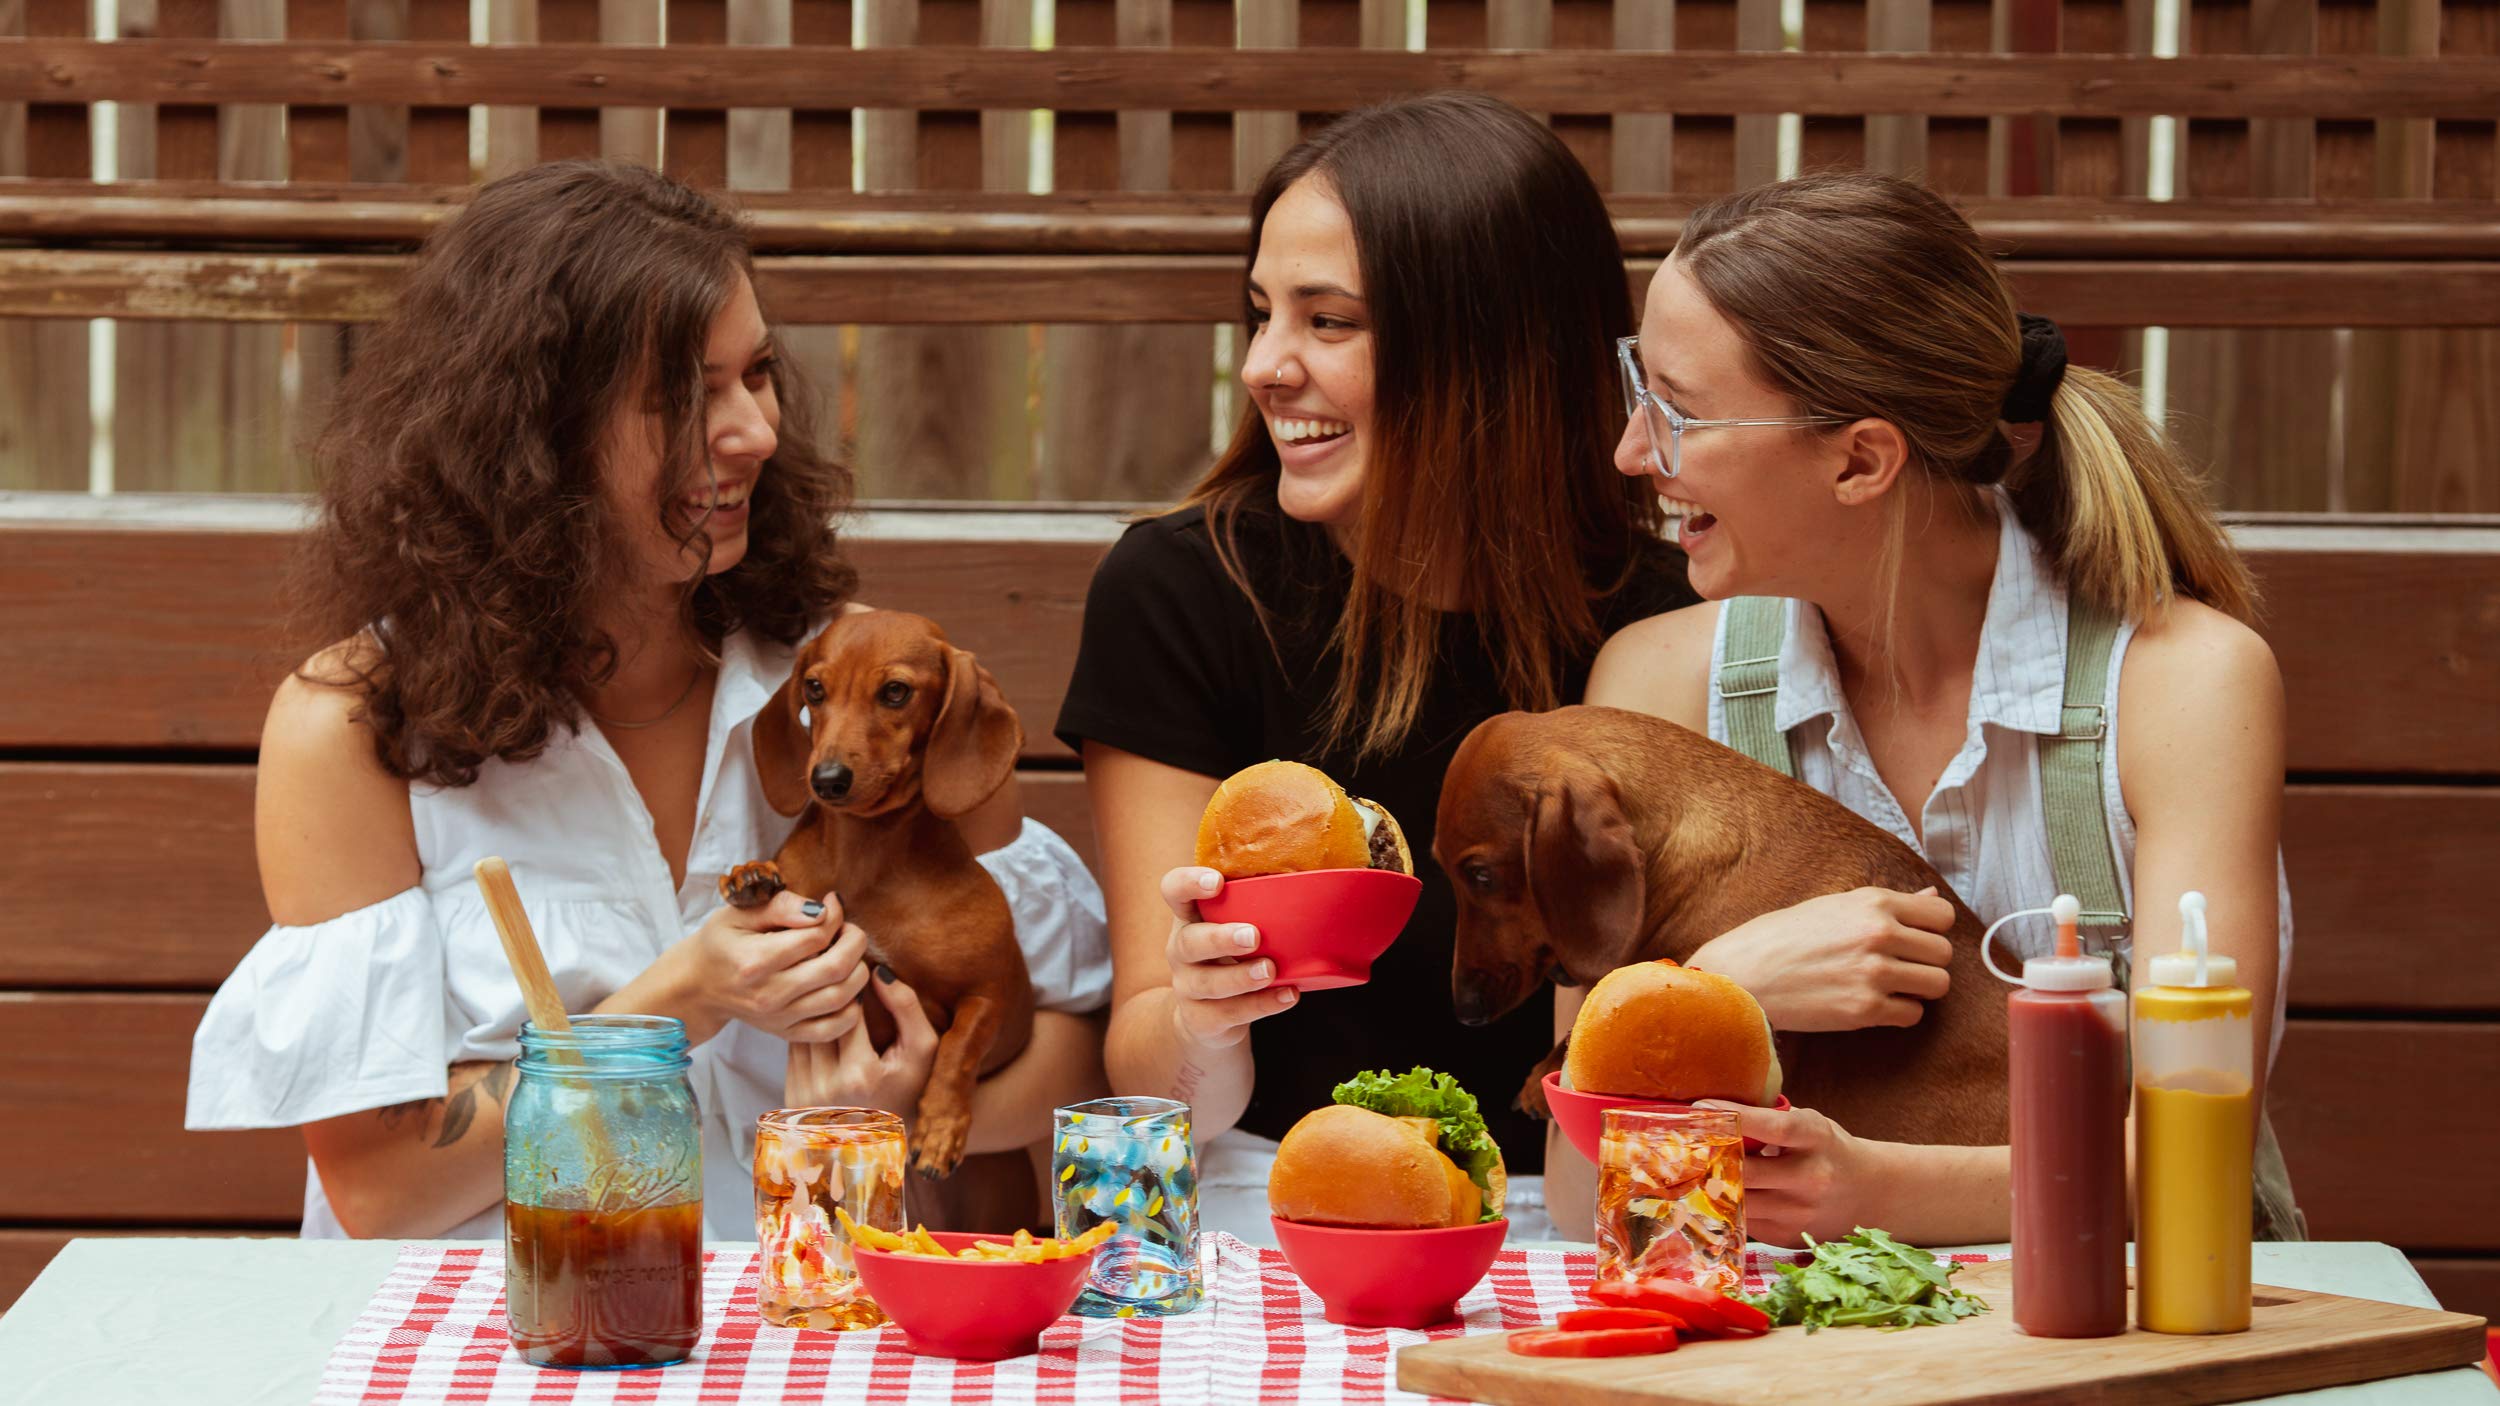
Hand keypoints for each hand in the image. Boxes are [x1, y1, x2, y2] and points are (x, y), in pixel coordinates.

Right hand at [669, 889, 874, 1041]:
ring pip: (842, 998)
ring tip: (848, 954)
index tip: (832, 904)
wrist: (699, 986)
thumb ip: (781, 906)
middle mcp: (769, 994)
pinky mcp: (787, 1033)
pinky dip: (852, 1008)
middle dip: (854, 942)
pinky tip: (847, 987)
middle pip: (835, 969)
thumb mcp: (740, 913)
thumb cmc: (721, 943)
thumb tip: (822, 909)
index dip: (834, 916)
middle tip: (849, 929)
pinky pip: (834, 1028)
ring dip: (858, 971)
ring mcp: (780, 1018)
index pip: (815, 937)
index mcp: (755, 960)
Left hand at [784, 968, 941, 1116]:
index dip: (852, 986)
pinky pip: (793, 1052)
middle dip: (829, 996)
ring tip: (826, 993)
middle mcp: (826, 1087)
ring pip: (800, 1034)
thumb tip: (878, 972)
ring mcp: (805, 1095)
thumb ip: (906, 1007)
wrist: (886, 1138)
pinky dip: (805, 1034)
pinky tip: (820, 1023)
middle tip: (837, 972)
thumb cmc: (910, 1088)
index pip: (847, 1012)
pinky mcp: (792, 1098)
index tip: (858, 970)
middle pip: (819, 1022)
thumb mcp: (922, 1049)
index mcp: (860, 1074)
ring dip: (812, 1012)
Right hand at [1160, 866, 1297, 1049]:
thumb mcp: (1238, 925)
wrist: (1208, 1016)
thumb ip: (1262, 904)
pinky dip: (1260, 1005)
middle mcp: (1182, 949)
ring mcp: (1188, 986)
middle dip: (1220, 938)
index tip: (1216, 882)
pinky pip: (1228, 1013)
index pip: (1174, 890)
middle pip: (1189, 941)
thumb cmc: (1233, 955)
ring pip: (1208, 982)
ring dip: (1241, 976)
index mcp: (1191, 916)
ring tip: (1270, 970)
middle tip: (1253, 936)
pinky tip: (1287, 995)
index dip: (1188, 883)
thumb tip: (1330, 876)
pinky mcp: (1201, 1018)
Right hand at [1686, 886, 1955, 1031]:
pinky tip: (1874, 1003)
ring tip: (1891, 986)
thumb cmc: (1781, 936)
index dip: (1932, 928)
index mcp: (1873, 902)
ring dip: (1919, 988)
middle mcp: (1880, 934)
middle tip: (1900, 966)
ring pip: (1937, 985)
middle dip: (1927, 961)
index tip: (1915, 937)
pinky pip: (1913, 1014)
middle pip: (1944, 953)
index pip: (1942, 914)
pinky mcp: (1865, 1009)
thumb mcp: (1833, 905)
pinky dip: (1900, 1012)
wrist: (1742, 973)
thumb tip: (1930, 896)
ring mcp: (1875, 973)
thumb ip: (1886, 904)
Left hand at [1696, 1099, 1879, 1247]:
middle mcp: (1810, 1177)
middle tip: (1684, 1145)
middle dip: (1711, 1158)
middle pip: (1746, 1171)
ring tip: (1691, 1169)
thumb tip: (1713, 1112)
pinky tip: (1714, 1193)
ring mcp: (1798, 1212)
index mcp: (1816, 1138)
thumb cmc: (1827, 1150)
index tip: (1701, 1106)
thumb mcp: (1809, 1124)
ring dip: (1711, 1185)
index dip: (1734, 1117)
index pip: (1772, 1127)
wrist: (1869, 1194)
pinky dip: (1725, 1205)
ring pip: (1738, 1200)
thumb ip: (1769, 1121)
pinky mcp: (1785, 1235)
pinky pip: (1742, 1220)